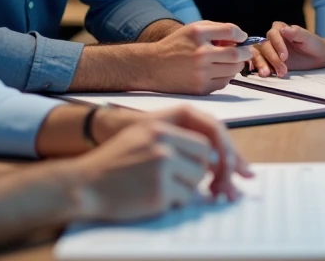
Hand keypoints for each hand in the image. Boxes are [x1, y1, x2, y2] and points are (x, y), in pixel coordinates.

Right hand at [89, 106, 252, 201]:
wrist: (83, 184)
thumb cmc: (113, 162)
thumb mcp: (142, 136)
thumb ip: (176, 138)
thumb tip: (216, 156)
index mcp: (159, 122)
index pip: (207, 131)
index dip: (227, 149)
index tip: (241, 168)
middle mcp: (162, 139)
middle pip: (206, 157)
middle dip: (205, 173)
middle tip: (207, 186)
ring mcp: (161, 164)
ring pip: (197, 180)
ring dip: (186, 188)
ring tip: (159, 186)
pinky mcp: (158, 189)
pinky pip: (184, 198)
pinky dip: (174, 202)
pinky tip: (153, 197)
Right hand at [144, 21, 251, 93]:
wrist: (153, 67)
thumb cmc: (175, 46)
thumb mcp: (192, 29)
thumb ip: (215, 30)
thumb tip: (240, 38)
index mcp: (197, 34)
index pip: (230, 31)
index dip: (241, 35)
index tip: (243, 38)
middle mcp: (200, 53)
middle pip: (236, 54)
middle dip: (245, 53)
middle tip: (246, 52)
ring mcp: (201, 73)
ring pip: (233, 70)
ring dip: (237, 65)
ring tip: (231, 61)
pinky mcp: (200, 88)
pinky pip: (224, 83)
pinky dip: (226, 77)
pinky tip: (218, 71)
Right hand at [250, 22, 324, 77]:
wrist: (319, 58)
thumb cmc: (314, 44)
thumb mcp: (308, 38)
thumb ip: (296, 32)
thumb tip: (284, 29)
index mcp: (280, 29)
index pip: (272, 34)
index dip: (277, 45)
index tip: (285, 56)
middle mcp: (272, 39)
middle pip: (264, 46)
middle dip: (272, 59)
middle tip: (283, 70)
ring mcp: (269, 51)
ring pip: (257, 54)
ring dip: (261, 64)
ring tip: (266, 74)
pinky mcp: (269, 62)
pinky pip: (259, 63)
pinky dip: (258, 68)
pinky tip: (262, 74)